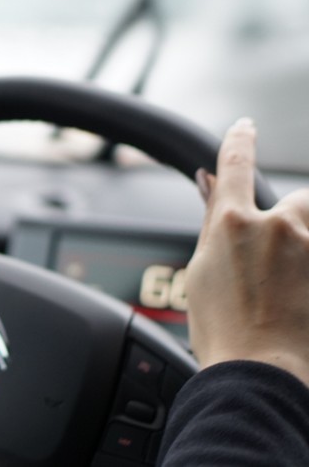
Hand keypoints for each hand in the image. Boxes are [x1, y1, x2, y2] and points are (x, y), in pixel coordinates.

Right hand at [186, 117, 308, 385]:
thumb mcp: (203, 271)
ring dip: (302, 242)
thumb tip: (208, 182)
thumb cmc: (225, 332)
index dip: (239, 140)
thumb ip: (212, 221)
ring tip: (291, 284)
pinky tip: (297, 290)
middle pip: (297, 198)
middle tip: (278, 261)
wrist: (264, 374)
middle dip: (291, 219)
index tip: (245, 128)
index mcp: (232, 224)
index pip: (234, 163)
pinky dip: (305, 264)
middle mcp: (278, 226)